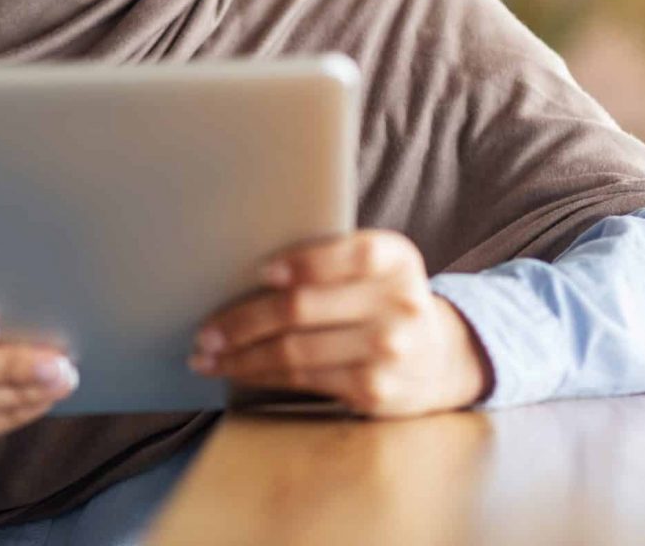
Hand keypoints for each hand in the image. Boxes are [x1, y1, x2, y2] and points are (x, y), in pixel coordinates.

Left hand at [189, 229, 494, 416]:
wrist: (438, 357)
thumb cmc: (383, 299)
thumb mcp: (377, 269)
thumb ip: (333, 260)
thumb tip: (244, 267)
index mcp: (397, 258)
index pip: (353, 254)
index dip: (306, 262)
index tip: (262, 272)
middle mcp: (399, 303)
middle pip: (305, 307)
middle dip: (245, 320)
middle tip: (206, 330)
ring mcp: (389, 350)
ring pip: (296, 351)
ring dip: (242, 355)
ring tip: (208, 354)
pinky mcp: (374, 390)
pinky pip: (303, 380)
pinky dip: (262, 375)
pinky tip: (237, 371)